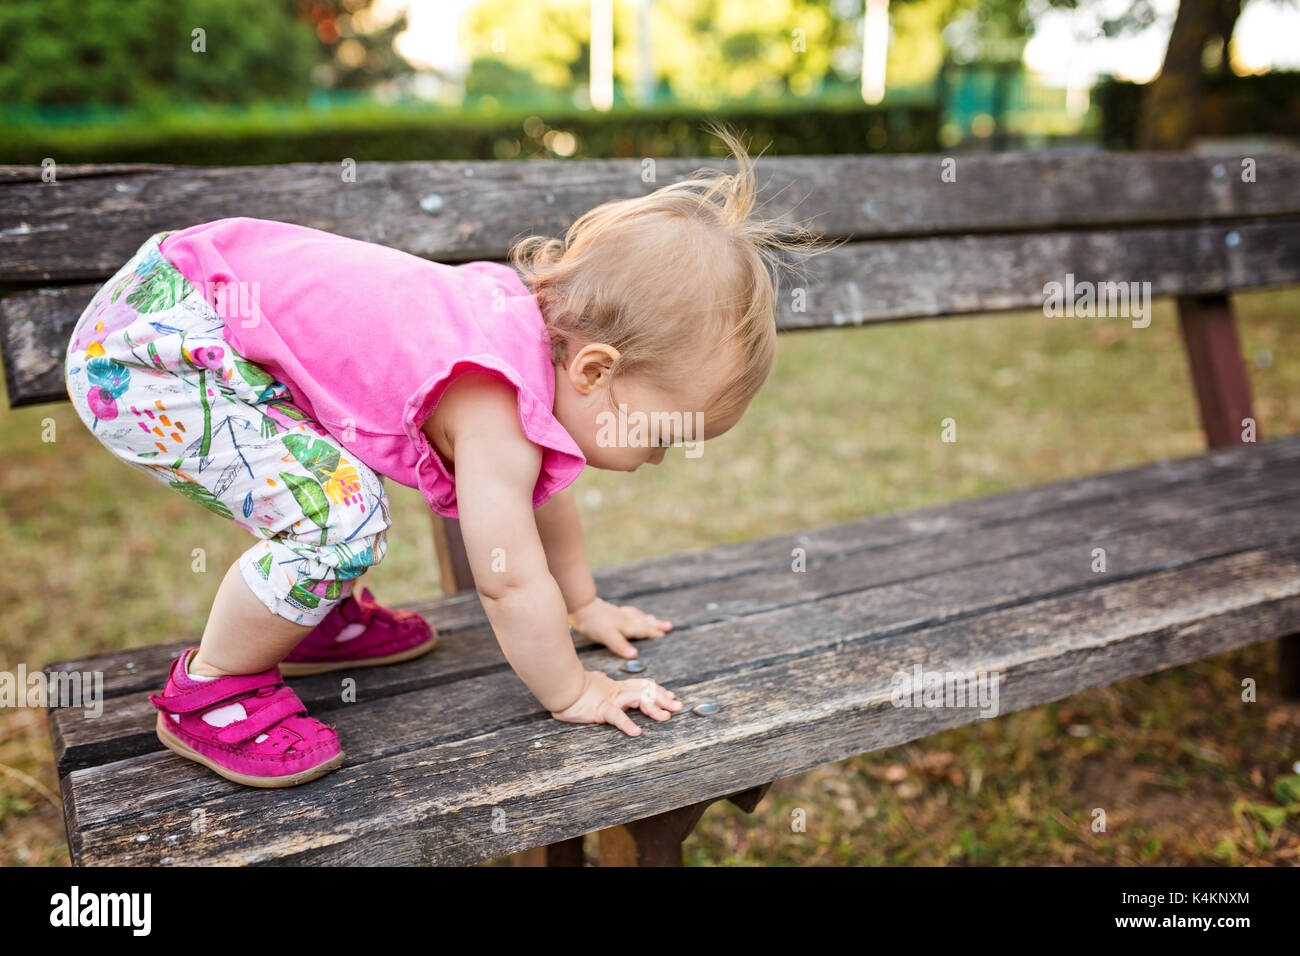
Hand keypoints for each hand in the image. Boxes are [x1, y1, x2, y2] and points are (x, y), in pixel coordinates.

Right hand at [550, 670, 682, 736]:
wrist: (560, 686)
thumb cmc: (572, 687)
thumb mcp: (589, 685)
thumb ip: (598, 682)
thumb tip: (600, 677)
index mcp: (616, 687)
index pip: (642, 686)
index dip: (657, 690)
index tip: (671, 696)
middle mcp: (617, 691)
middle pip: (646, 691)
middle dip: (663, 699)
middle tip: (678, 706)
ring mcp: (611, 699)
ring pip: (637, 700)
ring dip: (653, 709)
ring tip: (665, 717)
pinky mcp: (601, 709)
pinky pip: (616, 716)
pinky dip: (627, 724)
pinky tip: (636, 732)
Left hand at [568, 596, 671, 658]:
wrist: (580, 606)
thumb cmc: (593, 622)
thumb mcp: (607, 636)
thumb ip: (621, 646)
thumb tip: (635, 655)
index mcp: (627, 626)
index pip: (644, 630)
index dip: (654, 633)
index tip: (665, 634)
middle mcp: (626, 619)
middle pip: (644, 622)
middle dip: (656, 625)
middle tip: (668, 626)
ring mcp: (619, 614)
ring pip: (637, 616)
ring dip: (647, 619)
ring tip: (654, 619)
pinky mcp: (611, 612)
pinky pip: (629, 613)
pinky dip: (635, 614)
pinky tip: (631, 614)